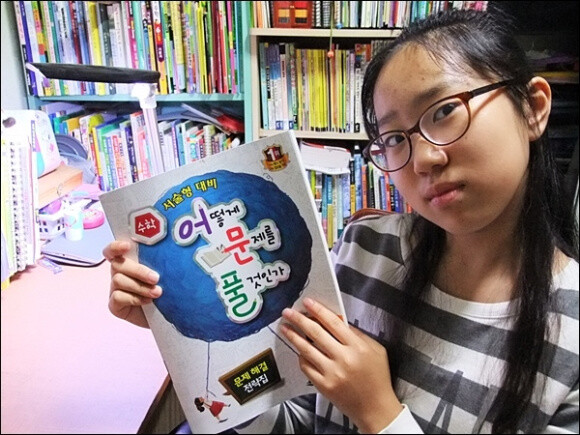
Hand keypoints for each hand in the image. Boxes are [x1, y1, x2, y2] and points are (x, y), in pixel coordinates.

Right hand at [103, 240, 161, 327]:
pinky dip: (134, 298)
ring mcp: (115, 289)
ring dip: (140, 287)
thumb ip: (159, 265)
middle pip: (118, 264)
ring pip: (119, 280)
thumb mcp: (164, 275)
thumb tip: (166, 256)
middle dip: (138, 271)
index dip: (116, 246)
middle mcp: (119, 274)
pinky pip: (118, 297)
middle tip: (156, 278)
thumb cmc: (166, 291)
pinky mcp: (114, 305)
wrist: (167, 315)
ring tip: (157, 293)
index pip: (113, 250)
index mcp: (129, 262)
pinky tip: (147, 302)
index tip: (127, 246)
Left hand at [280, 298, 402, 432]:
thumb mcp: (376, 350)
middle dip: (299, 319)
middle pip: (316, 333)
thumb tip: (337, 321)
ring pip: (306, 349)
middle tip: (288, 312)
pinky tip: (298, 350)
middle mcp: (343, 358)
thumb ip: (357, 335)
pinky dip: (301, 356)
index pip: (333, 323)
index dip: (318, 310)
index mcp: (357, 346)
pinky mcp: (323, 385)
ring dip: (293, 336)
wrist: (376, 408)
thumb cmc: (377, 377)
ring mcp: (331, 373)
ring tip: (285, 327)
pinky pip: (306, 367)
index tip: (307, 302)